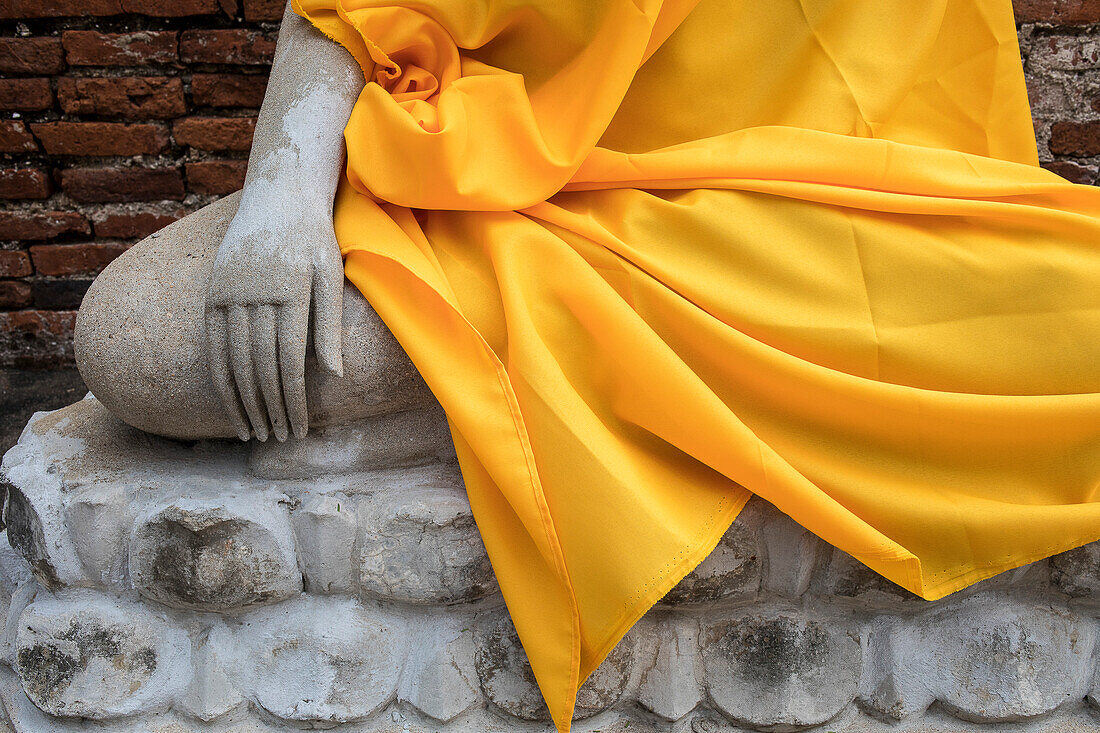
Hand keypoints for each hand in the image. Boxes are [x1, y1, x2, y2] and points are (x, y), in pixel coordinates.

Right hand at [205, 195, 343, 441]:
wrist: (278, 193)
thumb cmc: (315, 237)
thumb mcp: (331, 274)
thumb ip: (330, 324)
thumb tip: (334, 376)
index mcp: (289, 293)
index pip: (289, 364)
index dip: (293, 402)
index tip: (300, 431)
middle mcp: (255, 295)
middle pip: (260, 368)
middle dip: (270, 409)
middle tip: (279, 441)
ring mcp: (228, 293)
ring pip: (233, 360)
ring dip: (243, 401)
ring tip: (254, 432)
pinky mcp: (213, 291)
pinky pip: (213, 343)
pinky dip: (220, 376)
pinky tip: (229, 401)